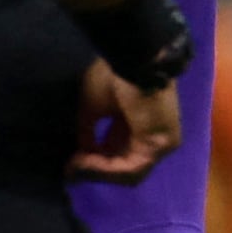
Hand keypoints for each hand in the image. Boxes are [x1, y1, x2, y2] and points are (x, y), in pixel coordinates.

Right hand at [73, 63, 182, 180]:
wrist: (136, 61)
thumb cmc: (114, 76)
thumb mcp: (93, 108)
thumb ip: (87, 133)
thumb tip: (77, 157)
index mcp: (140, 122)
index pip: (119, 150)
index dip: (94, 159)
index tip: (71, 163)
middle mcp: (152, 134)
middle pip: (124, 165)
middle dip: (96, 169)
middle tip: (72, 170)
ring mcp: (160, 142)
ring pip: (128, 171)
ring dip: (98, 171)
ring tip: (76, 166)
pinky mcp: (161, 146)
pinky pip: (132, 167)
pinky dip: (107, 168)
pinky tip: (86, 161)